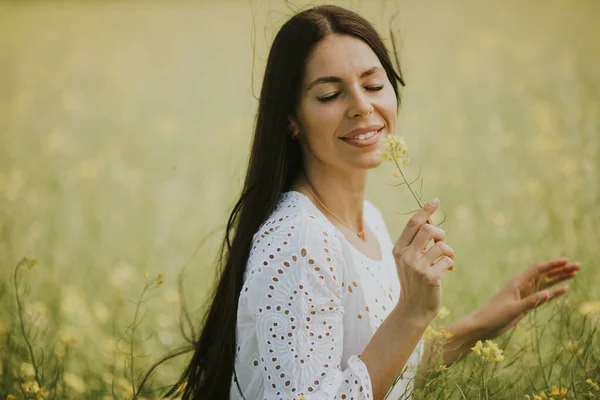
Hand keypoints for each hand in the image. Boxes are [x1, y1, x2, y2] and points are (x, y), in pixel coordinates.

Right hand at [392, 199, 454, 321]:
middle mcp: (405, 256)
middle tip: (441, 243)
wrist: (412, 309)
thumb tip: (430, 221)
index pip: (413, 224)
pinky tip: (446, 271)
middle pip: (429, 230)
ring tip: (447, 260)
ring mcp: (417, 267)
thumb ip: (415, 243)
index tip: (435, 201)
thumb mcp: (408, 261)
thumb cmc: (414, 281)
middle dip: (441, 234)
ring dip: (448, 251)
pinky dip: (450, 264)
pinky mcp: (429, 277)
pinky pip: (448, 260)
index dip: (425, 210)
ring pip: (441, 245)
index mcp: (398, 249)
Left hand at [473, 257, 581, 338]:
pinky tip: (564, 290)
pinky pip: (543, 296)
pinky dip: (553, 292)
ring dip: (559, 278)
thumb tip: (548, 293)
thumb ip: (530, 302)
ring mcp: (524, 294)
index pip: (538, 269)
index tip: (567, 260)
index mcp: (517, 283)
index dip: (552, 264)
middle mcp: (522, 286)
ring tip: (575, 273)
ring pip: (545, 283)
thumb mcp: (513, 309)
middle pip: (545, 274)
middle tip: (578, 265)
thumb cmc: (494, 316)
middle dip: (561, 269)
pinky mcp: (525, 304)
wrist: (483, 325)